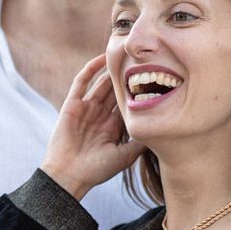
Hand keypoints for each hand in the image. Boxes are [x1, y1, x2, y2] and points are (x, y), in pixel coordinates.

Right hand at [39, 55, 143, 198]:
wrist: (69, 174)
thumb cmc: (97, 170)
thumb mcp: (125, 156)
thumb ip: (141, 142)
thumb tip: (161, 129)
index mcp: (112, 127)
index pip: (128, 103)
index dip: (139, 91)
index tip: (156, 77)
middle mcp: (100, 115)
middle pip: (115, 90)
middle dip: (127, 77)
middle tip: (143, 60)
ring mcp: (85, 108)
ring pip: (102, 83)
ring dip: (112, 70)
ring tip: (126, 55)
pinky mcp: (72, 104)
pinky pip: (81, 82)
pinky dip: (91, 69)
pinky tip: (103, 57)